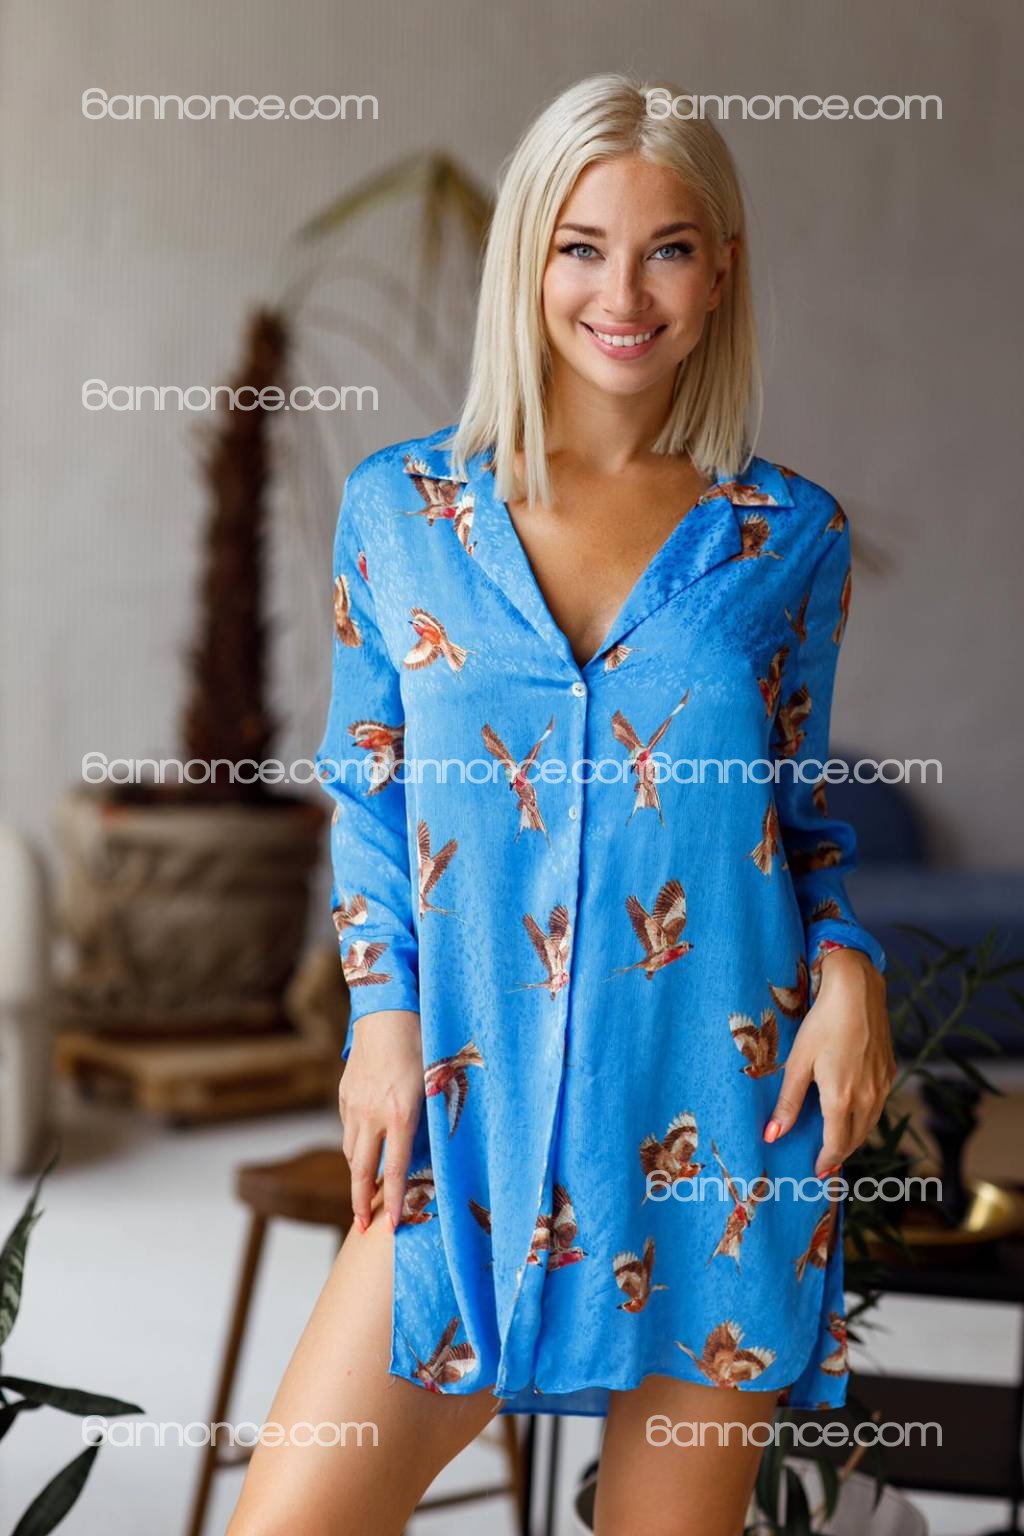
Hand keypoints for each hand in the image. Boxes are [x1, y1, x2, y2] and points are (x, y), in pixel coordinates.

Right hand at [338, 1009, 423, 1233]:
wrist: (386, 1011)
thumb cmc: (420, 1043)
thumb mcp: (435, 1081)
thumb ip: (432, 1116)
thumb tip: (434, 1148)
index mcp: (400, 1115)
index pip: (394, 1171)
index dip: (394, 1203)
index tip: (391, 1228)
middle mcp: (372, 1114)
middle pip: (362, 1171)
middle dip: (361, 1203)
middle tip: (362, 1226)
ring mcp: (354, 1105)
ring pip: (352, 1151)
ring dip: (358, 1176)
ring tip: (364, 1195)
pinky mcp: (345, 1094)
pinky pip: (348, 1129)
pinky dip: (355, 1145)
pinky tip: (364, 1150)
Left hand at [763, 949, 895, 1177]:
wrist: (857, 991)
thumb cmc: (822, 1023)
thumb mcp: (798, 1062)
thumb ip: (788, 1101)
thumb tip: (773, 1135)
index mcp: (842, 1098)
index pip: (837, 1144)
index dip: (826, 1160)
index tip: (817, 1170)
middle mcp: (869, 1097)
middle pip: (856, 1138)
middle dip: (840, 1153)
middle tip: (825, 1162)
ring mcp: (883, 1084)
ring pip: (870, 1123)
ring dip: (854, 1136)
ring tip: (838, 1142)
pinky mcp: (890, 1070)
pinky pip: (879, 1104)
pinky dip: (866, 1116)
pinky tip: (855, 1110)